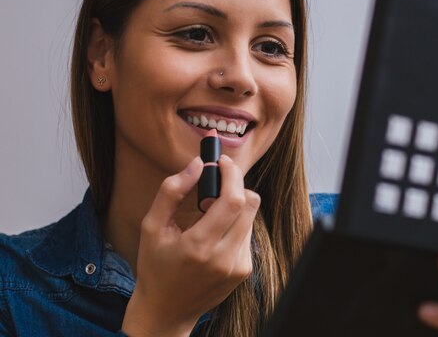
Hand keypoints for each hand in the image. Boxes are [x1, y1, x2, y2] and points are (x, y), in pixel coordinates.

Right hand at [121, 155, 260, 336]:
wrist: (166, 310)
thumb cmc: (155, 267)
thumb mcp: (151, 227)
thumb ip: (171, 191)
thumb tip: (197, 164)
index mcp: (200, 246)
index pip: (234, 200)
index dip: (232, 174)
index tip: (222, 162)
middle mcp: (225, 258)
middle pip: (250, 205)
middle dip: (235, 185)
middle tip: (215, 184)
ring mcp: (238, 266)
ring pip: (251, 217)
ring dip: (235, 205)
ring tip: (210, 213)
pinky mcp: (244, 271)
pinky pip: (248, 233)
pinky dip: (235, 224)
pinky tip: (215, 232)